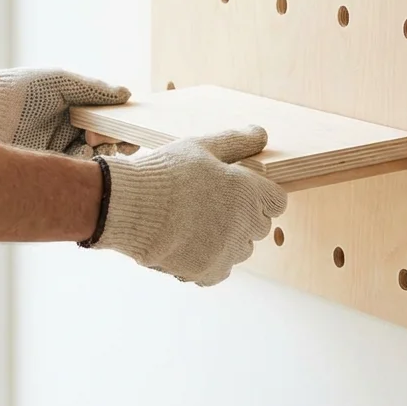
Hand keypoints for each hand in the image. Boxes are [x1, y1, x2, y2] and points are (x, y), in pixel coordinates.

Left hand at [0, 67, 132, 156]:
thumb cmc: (21, 90)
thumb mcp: (60, 83)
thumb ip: (94, 89)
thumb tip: (127, 94)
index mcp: (74, 111)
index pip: (107, 122)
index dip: (121, 128)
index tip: (131, 131)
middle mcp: (69, 132)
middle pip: (104, 143)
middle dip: (115, 144)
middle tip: (112, 141)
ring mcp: (57, 151)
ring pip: (91, 158)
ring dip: (100, 155)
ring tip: (95, 146)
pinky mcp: (44, 166)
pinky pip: (71, 169)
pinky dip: (83, 166)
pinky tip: (85, 158)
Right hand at [88, 126, 287, 285]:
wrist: (129, 207)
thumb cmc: (165, 172)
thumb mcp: (201, 147)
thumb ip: (237, 142)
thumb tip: (262, 133)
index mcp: (249, 192)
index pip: (277, 201)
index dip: (260, 195)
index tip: (240, 192)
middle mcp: (245, 224)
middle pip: (260, 226)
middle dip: (243, 216)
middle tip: (210, 205)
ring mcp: (228, 251)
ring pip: (241, 249)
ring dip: (227, 239)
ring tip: (195, 223)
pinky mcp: (209, 271)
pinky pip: (221, 269)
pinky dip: (209, 259)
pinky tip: (188, 242)